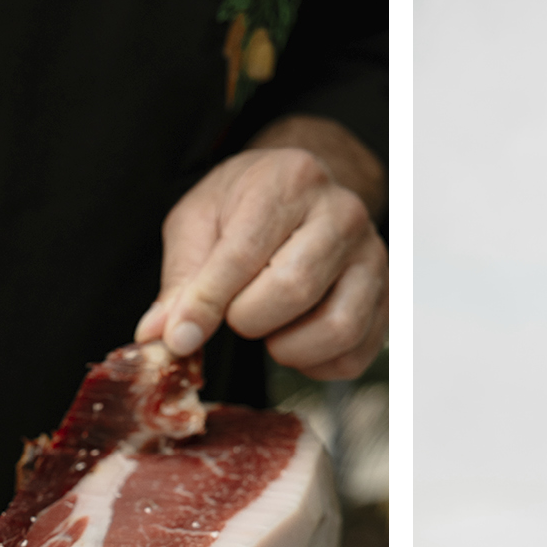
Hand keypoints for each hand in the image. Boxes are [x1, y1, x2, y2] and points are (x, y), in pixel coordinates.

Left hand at [134, 115, 386, 380]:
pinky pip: (352, 356)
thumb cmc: (244, 207)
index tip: (179, 339)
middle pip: (294, 289)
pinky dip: (314, 364)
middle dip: (248, 319)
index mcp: (289, 181)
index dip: (207, 303)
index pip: (245, 253)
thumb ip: (181, 279)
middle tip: (235, 314)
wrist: (302, 194)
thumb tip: (160, 336)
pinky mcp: (386, 300)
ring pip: (335, 328)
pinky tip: (294, 338)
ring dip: (286, 347)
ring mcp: (372, 258)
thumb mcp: (198, 223)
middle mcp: (343, 214)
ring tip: (267, 327)